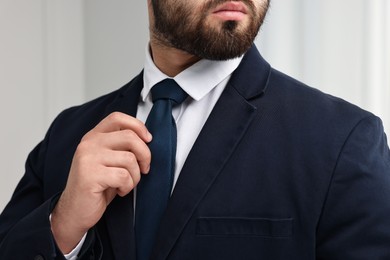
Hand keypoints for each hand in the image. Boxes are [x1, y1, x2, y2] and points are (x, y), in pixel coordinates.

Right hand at [51, 112, 151, 252]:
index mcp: (93, 137)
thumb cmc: (97, 186)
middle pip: (130, 137)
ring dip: (136, 176)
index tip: (148, 139)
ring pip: (130, 159)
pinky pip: (124, 176)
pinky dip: (128, 186)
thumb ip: (121, 147)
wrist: (75, 211)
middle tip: (144, 168)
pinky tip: (120, 191)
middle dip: (145, 154)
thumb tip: (146, 139)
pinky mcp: (90, 175)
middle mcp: (89, 144)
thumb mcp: (108, 161)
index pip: (117, 118)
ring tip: (127, 183)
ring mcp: (88, 159)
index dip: (138, 126)